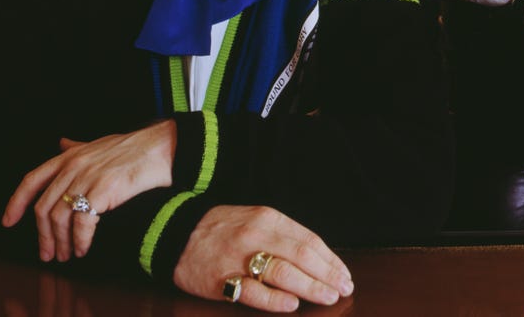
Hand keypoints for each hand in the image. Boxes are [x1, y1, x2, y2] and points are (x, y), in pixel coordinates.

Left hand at [2, 120, 175, 262]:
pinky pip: (82, 223)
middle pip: (44, 208)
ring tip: (67, 254)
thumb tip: (61, 144)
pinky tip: (83, 248)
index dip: (16, 202)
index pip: (32, 180)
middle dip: (42, 236)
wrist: (160, 149)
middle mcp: (73, 165)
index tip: (8, 221)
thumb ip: (77, 147)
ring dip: (60, 243)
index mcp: (69, 156)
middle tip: (48, 253)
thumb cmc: (132, 148)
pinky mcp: (103, 190)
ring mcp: (87, 177)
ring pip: (59, 219)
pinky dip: (79, 241)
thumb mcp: (98, 144)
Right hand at [173, 204, 353, 311]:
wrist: (177, 231)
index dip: (331, 259)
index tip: (346, 274)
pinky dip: (275, 299)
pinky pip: (253, 292)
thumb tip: (319, 258)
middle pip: (301, 255)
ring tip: (328, 297)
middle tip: (344, 289)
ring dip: (310, 287)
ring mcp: (239, 257)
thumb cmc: (224, 228)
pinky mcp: (223, 279)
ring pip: (283, 272)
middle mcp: (257, 234)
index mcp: (269, 218)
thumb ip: (284, 235)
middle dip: (327, 274)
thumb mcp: (256, 219)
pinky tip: (292, 305)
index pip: (309, 239)